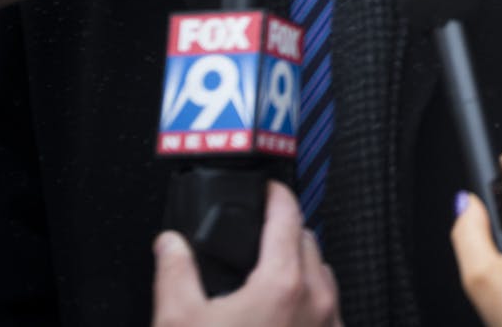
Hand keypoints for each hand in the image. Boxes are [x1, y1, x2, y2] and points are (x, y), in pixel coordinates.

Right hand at [151, 182, 339, 326]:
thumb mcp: (180, 321)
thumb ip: (175, 274)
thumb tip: (170, 244)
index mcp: (281, 283)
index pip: (288, 216)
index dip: (276, 195)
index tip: (268, 189)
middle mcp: (316, 299)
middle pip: (309, 242)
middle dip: (286, 232)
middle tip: (258, 237)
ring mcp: (329, 322)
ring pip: (323, 275)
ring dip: (301, 267)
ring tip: (268, 276)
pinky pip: (331, 308)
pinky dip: (311, 299)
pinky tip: (286, 311)